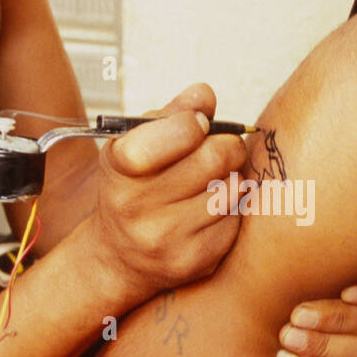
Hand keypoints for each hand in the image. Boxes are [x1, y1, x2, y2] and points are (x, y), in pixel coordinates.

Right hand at [86, 84, 247, 302]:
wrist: (120, 256)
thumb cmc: (134, 187)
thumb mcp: (136, 144)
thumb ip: (172, 114)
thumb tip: (205, 94)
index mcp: (121, 168)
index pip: (177, 132)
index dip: (196, 122)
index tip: (198, 124)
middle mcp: (138, 207)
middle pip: (216, 158)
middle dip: (227, 146)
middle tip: (220, 148)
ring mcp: (167, 239)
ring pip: (233, 188)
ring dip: (231, 178)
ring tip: (210, 182)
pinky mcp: (195, 261)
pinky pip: (236, 220)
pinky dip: (230, 210)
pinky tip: (208, 211)